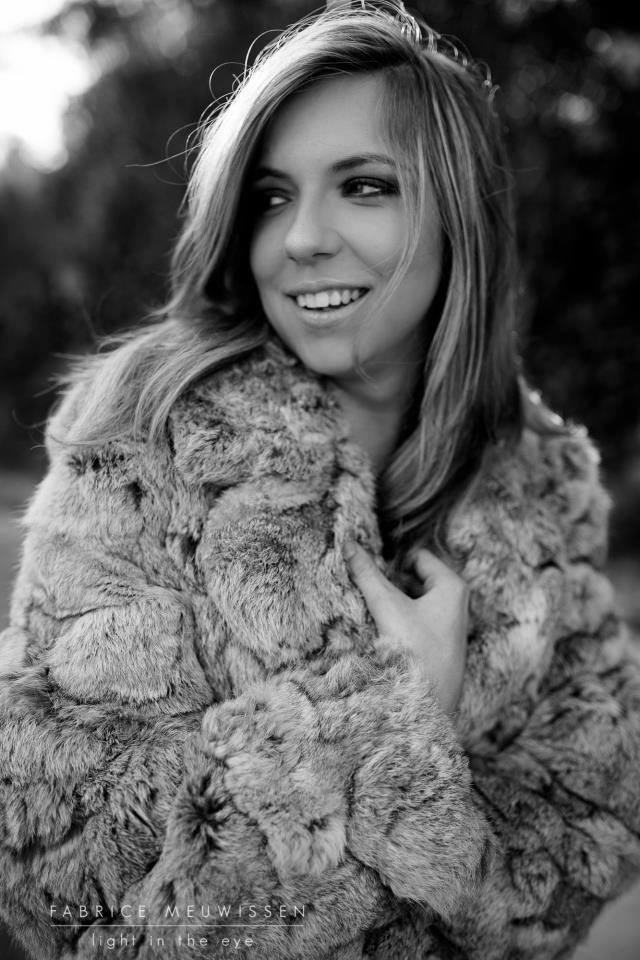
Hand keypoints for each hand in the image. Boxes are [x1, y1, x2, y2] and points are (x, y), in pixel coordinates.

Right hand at [343, 543, 468, 714]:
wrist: (428, 705)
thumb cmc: (415, 650)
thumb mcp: (387, 606)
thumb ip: (366, 573)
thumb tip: (347, 543)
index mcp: (452, 587)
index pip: (418, 557)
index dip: (393, 559)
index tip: (370, 567)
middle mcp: (457, 603)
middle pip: (417, 579)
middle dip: (392, 581)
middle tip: (368, 589)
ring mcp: (450, 626)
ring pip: (416, 601)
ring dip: (394, 602)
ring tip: (373, 610)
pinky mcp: (441, 646)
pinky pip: (419, 621)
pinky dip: (401, 620)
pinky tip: (383, 631)